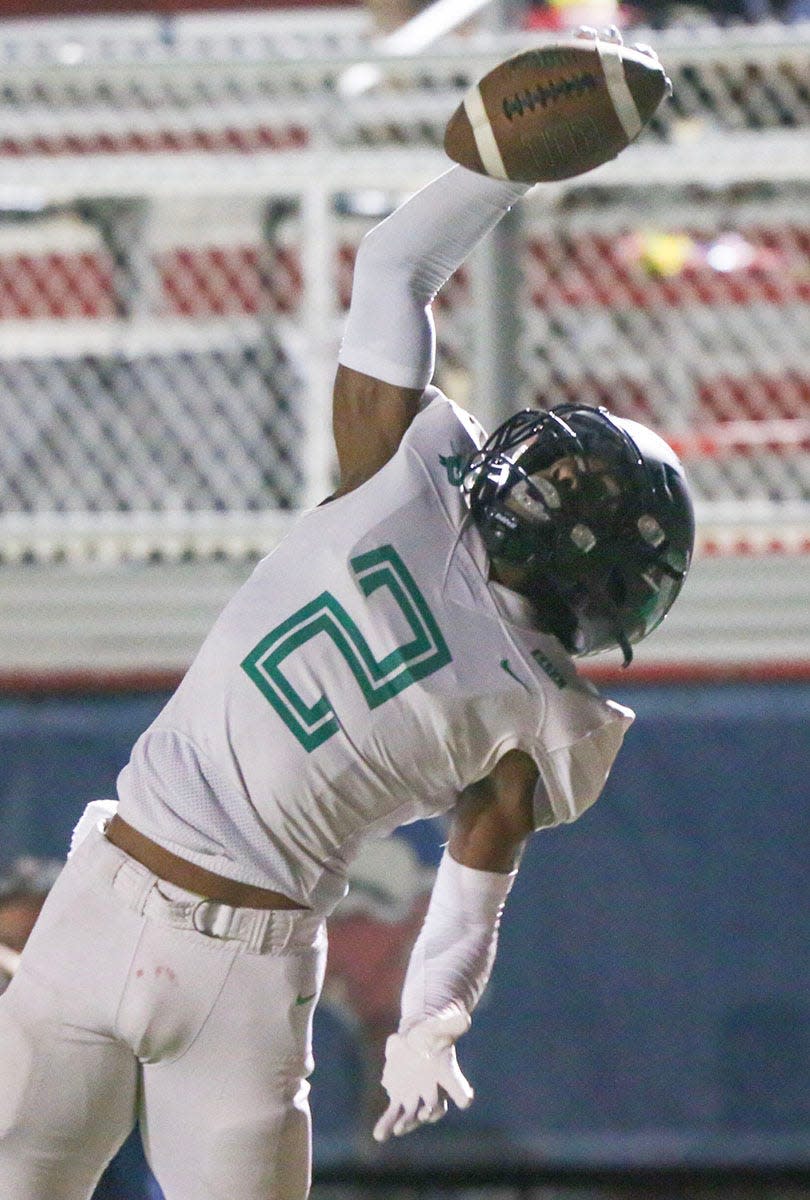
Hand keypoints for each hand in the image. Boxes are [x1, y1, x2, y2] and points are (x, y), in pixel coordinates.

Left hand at [373, 1007, 473, 1141]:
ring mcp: (415, 1097)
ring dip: (406, 1123)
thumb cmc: (432, 1033)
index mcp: (446, 1074)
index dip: (461, 1094)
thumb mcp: (440, 1026)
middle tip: (424, 1114)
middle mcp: (433, 1091)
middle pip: (435, 1107)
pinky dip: (386, 1124)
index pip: (458, 1087)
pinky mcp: (399, 1098)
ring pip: (411, 1115)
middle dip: (430, 1112)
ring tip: (397, 1129)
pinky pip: (393, 1114)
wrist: (416, 1041)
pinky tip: (379, 1135)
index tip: (464, 1100)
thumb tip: (465, 1018)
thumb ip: (452, 1024)